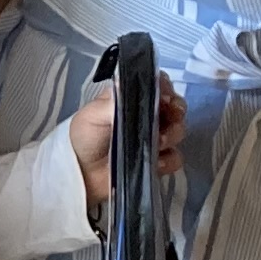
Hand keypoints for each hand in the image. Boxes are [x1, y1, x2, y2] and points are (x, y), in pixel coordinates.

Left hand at [64, 85, 188, 210]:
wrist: (82, 173)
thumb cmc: (85, 138)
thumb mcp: (92, 116)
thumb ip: (113, 103)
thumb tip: (132, 89)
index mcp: (132, 99)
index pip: (158, 85)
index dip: (166, 89)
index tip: (164, 98)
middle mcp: (147, 115)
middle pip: (175, 107)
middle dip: (175, 112)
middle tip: (167, 120)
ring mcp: (154, 138)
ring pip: (178, 131)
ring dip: (172, 135)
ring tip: (157, 143)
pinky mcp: (158, 161)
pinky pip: (174, 158)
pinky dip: (168, 160)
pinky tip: (155, 164)